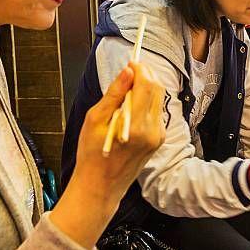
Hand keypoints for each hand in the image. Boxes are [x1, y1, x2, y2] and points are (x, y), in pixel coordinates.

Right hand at [50, 62, 164, 246]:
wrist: (100, 186)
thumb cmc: (91, 154)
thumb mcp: (95, 120)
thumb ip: (114, 93)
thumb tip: (127, 70)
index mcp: (136, 125)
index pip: (147, 84)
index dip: (140, 69)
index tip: (130, 62)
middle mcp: (152, 130)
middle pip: (157, 89)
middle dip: (145, 75)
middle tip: (129, 71)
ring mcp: (158, 136)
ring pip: (158, 100)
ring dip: (146, 88)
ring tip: (127, 90)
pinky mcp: (158, 140)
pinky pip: (156, 112)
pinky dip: (146, 103)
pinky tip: (131, 107)